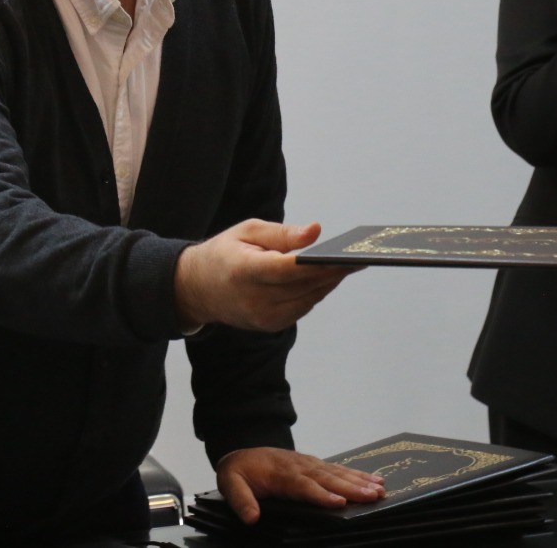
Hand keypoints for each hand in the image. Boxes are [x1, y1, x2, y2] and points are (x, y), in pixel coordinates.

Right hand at [174, 220, 355, 332]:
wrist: (198, 288)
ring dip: (329, 282)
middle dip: (334, 271)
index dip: (320, 262)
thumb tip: (316, 231)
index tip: (346, 253)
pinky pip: (302, 307)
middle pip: (305, 286)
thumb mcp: (247, 231)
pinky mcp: (270, 325)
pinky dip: (316, 292)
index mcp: (245, 271)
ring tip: (349, 264)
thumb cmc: (224, 253)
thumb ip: (283, 234)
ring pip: (309, 298)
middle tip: (359, 255)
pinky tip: (328, 277)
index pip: (289, 269)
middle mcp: (255, 299)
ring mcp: (263, 317)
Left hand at [216, 447, 385, 524]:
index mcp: (279, 474)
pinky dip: (357, 474)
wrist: (242, 450)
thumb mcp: (229, 484)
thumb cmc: (239, 471)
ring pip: (336, 472)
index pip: (302, 485)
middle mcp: (298, 466)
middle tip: (373, 496)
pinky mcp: (315, 464)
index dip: (320, 494)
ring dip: (359, 480)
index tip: (339, 502)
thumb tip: (252, 517)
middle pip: (327, 478)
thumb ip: (240, 500)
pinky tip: (374, 480)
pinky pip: (338, 469)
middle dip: (351, 487)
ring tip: (380, 489)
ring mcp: (309, 464)